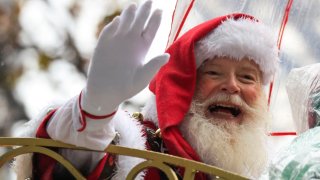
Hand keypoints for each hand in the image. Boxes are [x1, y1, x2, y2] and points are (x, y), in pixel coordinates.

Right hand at [82, 0, 168, 114]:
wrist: (105, 93)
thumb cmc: (126, 88)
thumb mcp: (142, 77)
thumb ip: (153, 66)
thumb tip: (167, 55)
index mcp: (142, 48)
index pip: (150, 30)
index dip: (155, 20)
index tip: (160, 10)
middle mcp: (130, 42)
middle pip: (139, 23)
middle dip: (144, 11)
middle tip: (149, 1)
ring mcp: (116, 42)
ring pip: (123, 24)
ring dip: (128, 16)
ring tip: (133, 7)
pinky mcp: (102, 45)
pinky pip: (108, 33)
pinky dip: (112, 27)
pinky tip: (117, 22)